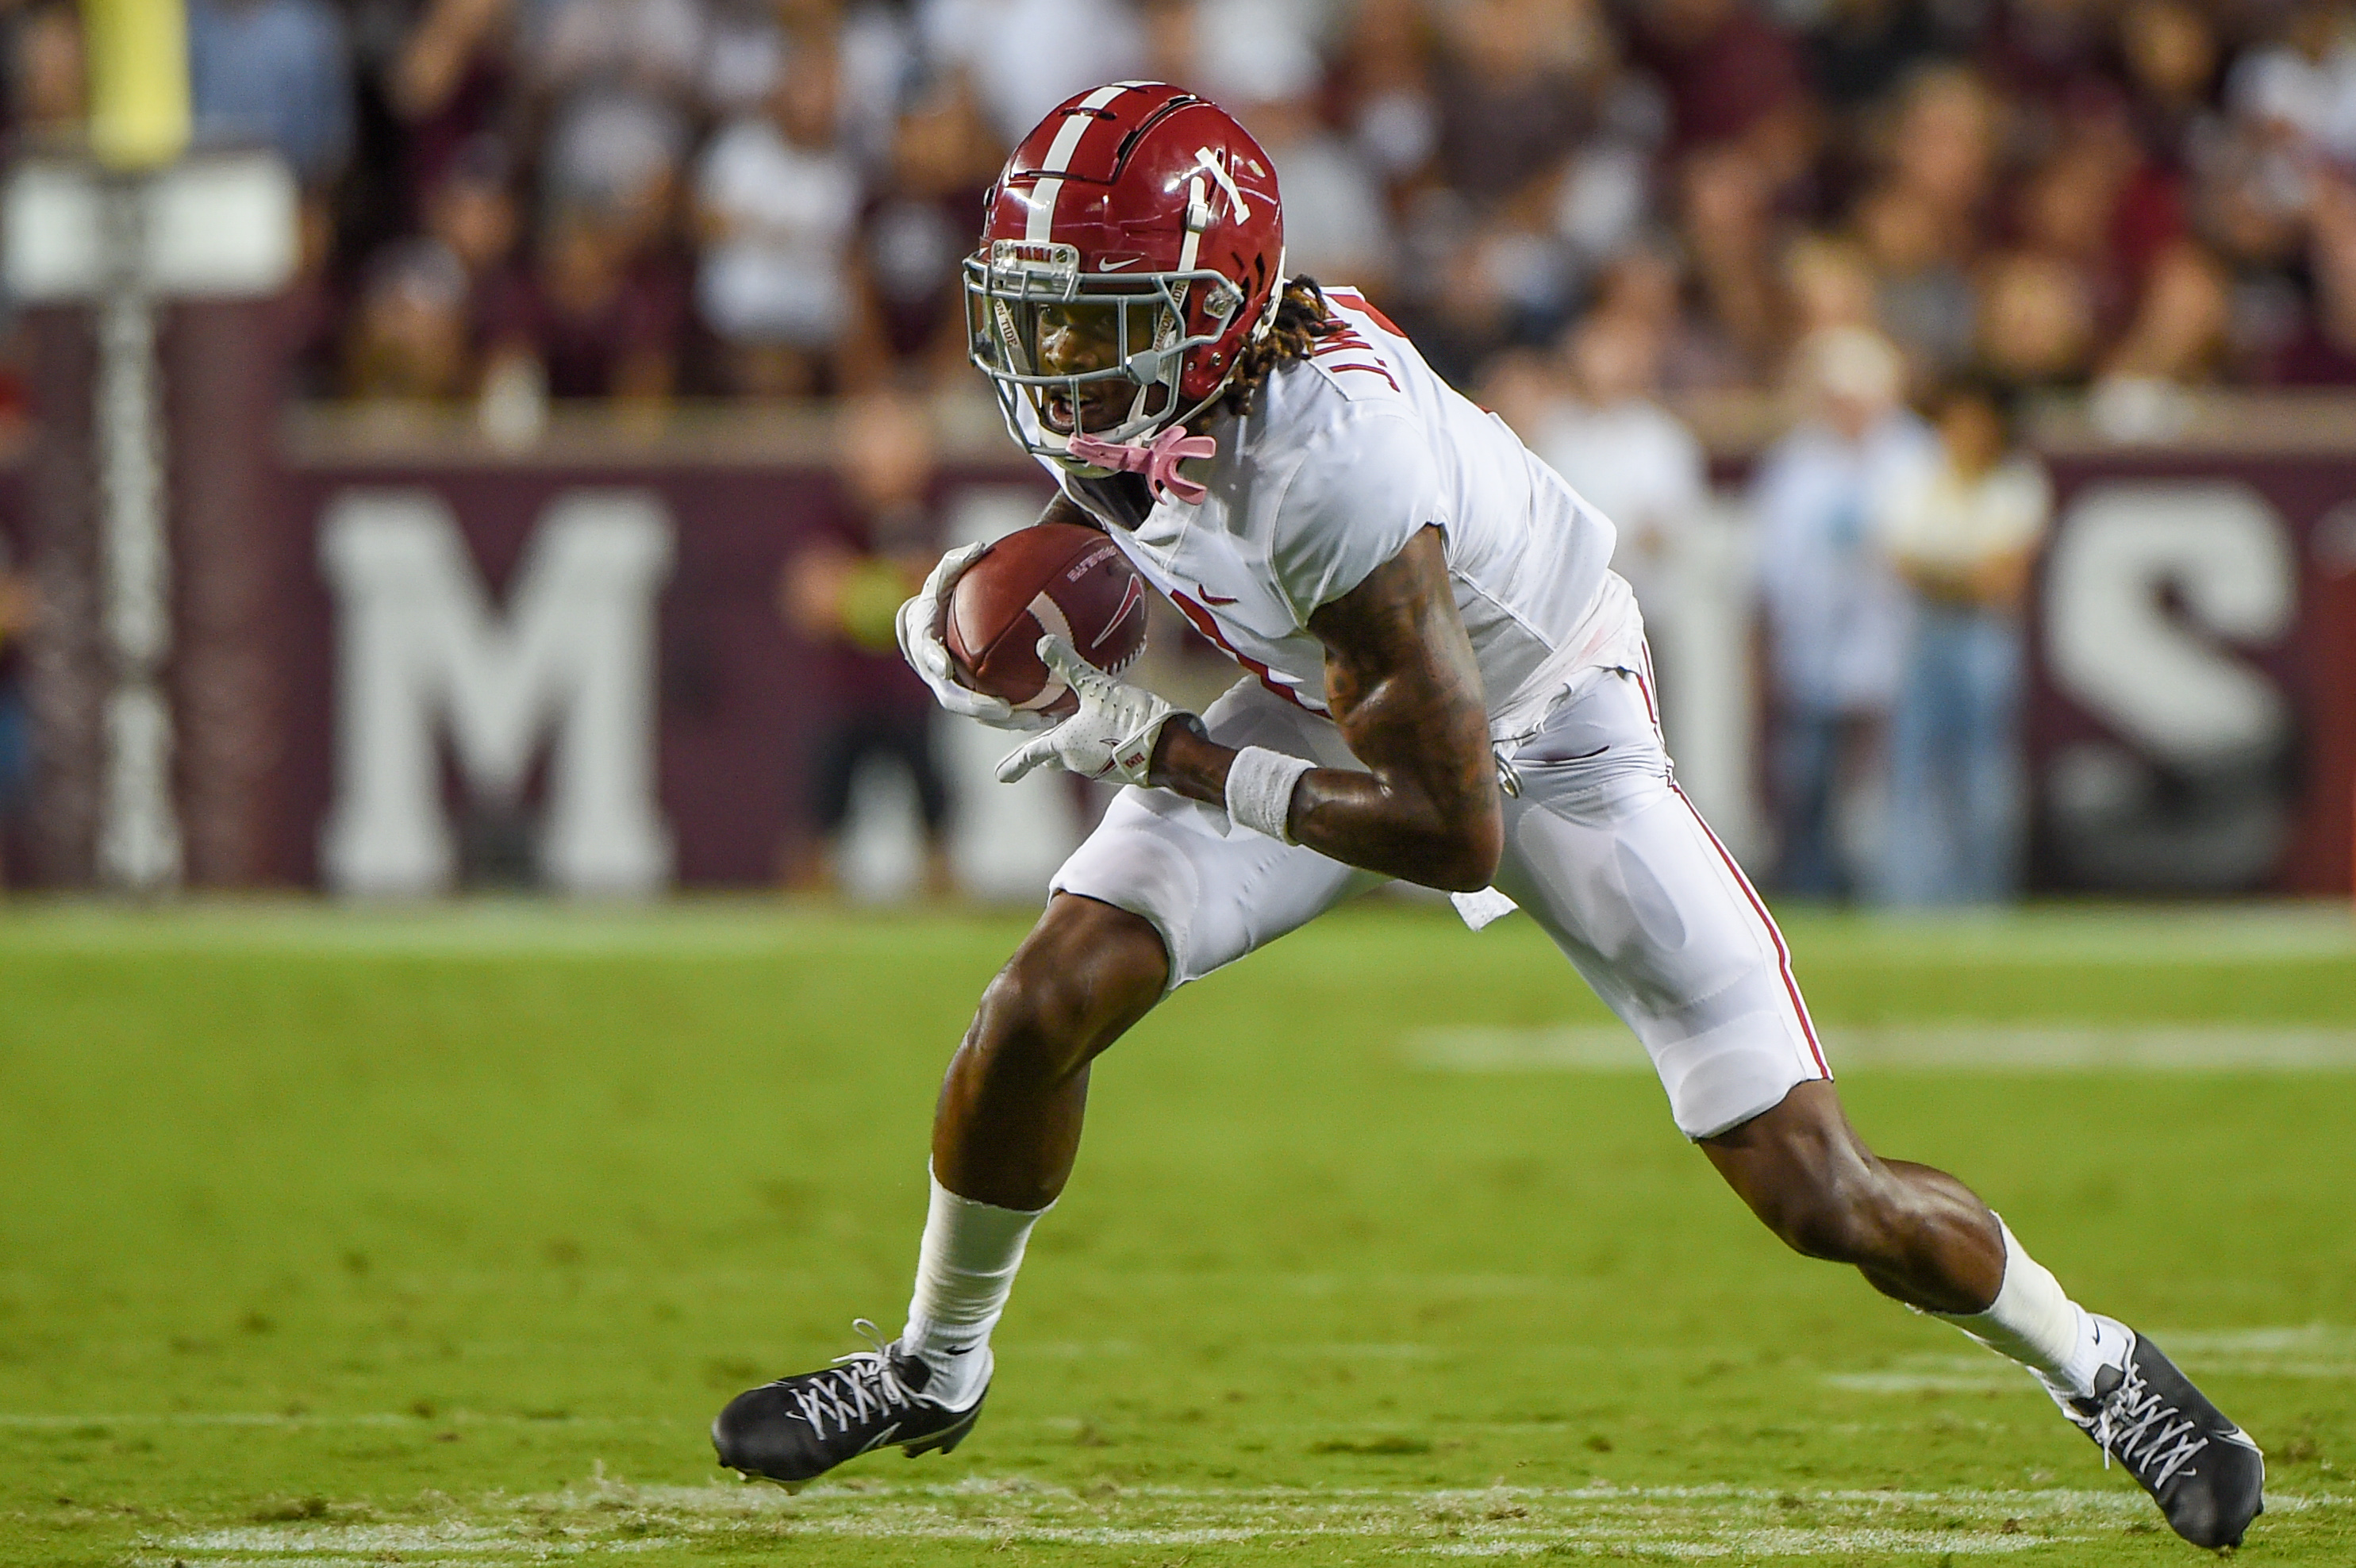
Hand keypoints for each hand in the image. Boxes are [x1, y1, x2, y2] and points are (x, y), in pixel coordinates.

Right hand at [893, 542, 1049, 731]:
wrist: (931, 623)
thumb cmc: (940, 595)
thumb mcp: (943, 576)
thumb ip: (956, 562)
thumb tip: (978, 547)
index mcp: (923, 641)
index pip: (924, 652)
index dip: (932, 660)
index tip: (945, 667)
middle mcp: (934, 671)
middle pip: (951, 697)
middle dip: (975, 707)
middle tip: (1002, 710)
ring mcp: (952, 688)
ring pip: (976, 712)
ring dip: (1004, 721)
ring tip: (1035, 722)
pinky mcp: (972, 697)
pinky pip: (994, 711)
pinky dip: (1018, 717)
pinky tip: (1050, 716)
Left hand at [996, 637, 1179, 786]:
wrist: (1170, 748)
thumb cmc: (1129, 719)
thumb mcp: (1096, 686)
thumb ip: (1069, 665)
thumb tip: (1043, 641)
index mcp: (1065, 745)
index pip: (1031, 754)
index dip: (1014, 764)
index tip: (1000, 777)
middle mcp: (1079, 761)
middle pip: (1055, 757)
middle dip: (1045, 753)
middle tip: (1036, 753)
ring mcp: (1101, 768)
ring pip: (1079, 758)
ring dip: (1075, 747)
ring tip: (1077, 732)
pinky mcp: (1122, 768)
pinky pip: (1101, 756)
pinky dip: (1098, 746)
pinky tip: (1107, 733)